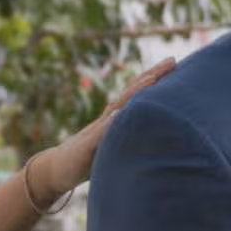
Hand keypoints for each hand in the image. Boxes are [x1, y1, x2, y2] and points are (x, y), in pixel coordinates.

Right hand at [40, 57, 184, 192]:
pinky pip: (98, 134)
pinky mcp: (86, 147)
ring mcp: (96, 131)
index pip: (138, 96)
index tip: (174, 64)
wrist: (56, 170)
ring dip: (134, 93)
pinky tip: (119, 114)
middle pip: (131, 93)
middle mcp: (108, 120)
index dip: (155, 80)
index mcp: (116, 120)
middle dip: (151, 76)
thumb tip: (159, 141)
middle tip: (172, 61)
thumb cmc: (88, 160)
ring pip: (117, 108)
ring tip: (152, 79)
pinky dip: (109, 124)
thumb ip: (132, 140)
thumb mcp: (115, 149)